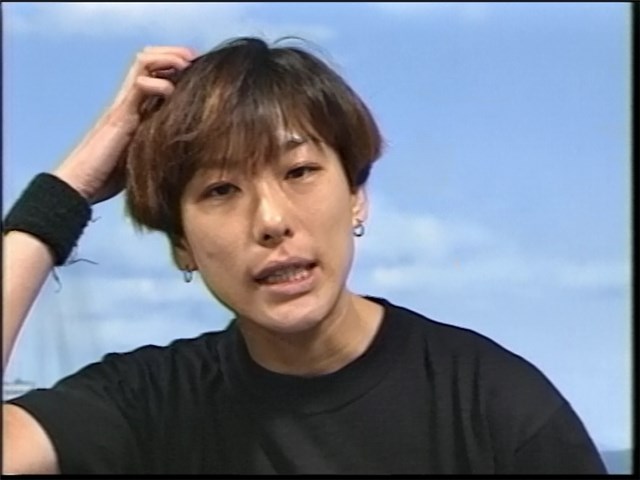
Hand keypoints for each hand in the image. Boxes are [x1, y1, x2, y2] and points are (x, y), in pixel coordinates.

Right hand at [53, 46, 196, 203]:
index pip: (156, 72)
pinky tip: (172, 92)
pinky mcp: (120, 116)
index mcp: (136, 108)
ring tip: (187, 64)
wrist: (80, 186)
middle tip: (196, 60)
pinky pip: (140, 86)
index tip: (201, 69)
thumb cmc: (110, 176)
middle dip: (175, 54)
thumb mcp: (145, 155)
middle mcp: (129, 101)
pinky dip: (159, 83)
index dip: (177, 65)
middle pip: (149, 59)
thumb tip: (191, 149)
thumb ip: (160, 142)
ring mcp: (124, 105)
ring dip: (168, 58)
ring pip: (144, 63)